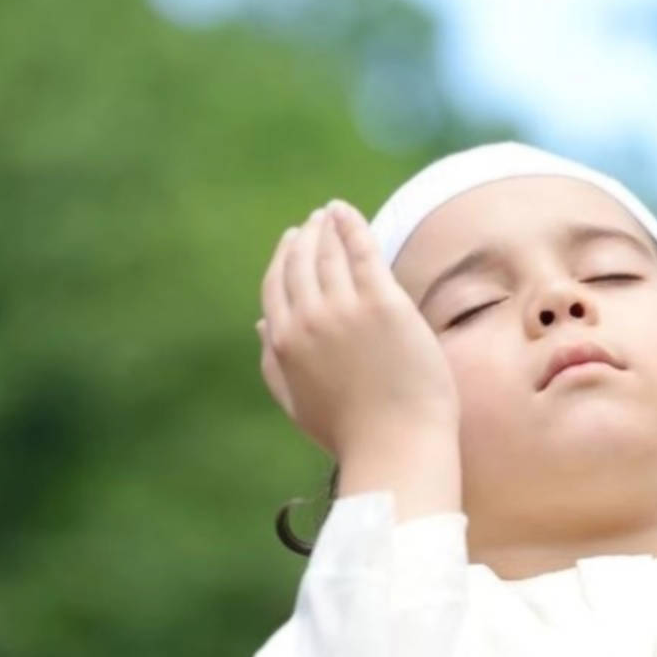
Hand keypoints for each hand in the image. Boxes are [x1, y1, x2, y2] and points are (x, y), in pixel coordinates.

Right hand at [256, 199, 459, 459]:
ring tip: (333, 213)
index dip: (282, 258)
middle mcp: (308, 320)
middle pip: (299, 263)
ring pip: (328, 252)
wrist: (396, 444)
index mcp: (284, 343)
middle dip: (304, 237)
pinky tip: (347, 212)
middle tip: (315, 220)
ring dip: (326, 226)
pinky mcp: (382, 302)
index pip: (276, 286)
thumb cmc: (353, 433)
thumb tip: (260, 326)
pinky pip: (361, 250)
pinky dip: (350, 225)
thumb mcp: (299, 403)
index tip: (291, 240)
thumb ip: (274, 365)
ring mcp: (344, 309)